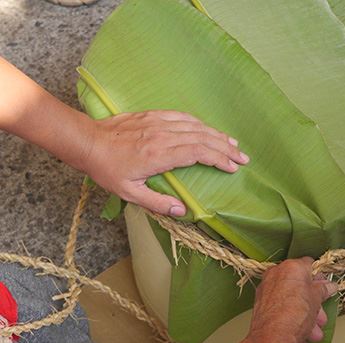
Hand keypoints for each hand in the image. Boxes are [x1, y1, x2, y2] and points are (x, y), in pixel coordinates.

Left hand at [81, 111, 249, 216]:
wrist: (87, 141)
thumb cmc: (107, 169)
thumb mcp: (130, 193)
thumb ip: (158, 202)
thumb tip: (182, 211)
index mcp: (159, 155)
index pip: (198, 153)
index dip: (219, 159)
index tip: (233, 167)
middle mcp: (163, 136)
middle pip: (203, 138)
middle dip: (226, 148)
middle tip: (243, 157)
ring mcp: (159, 123)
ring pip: (196, 126)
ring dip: (217, 135)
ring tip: (233, 144)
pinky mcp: (153, 115)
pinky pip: (183, 117)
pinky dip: (200, 123)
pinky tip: (209, 129)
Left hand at [247, 258, 337, 342]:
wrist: (272, 339)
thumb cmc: (294, 316)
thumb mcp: (317, 300)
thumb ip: (323, 290)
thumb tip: (329, 286)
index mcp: (291, 267)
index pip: (309, 265)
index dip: (320, 279)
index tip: (326, 289)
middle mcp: (276, 274)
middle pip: (301, 287)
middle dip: (314, 305)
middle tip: (321, 317)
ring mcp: (266, 290)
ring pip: (292, 302)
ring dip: (305, 319)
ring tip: (313, 334)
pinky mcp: (261, 306)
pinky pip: (282, 311)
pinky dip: (292, 323)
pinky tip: (301, 339)